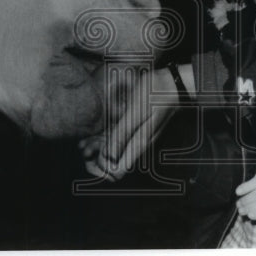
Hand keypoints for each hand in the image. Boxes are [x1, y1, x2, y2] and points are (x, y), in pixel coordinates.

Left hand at [78, 65, 184, 179]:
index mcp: (138, 144)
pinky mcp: (133, 128)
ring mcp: (134, 137)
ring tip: (83, 145)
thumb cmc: (155, 94)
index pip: (116, 172)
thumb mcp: (136, 112)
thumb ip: (122, 134)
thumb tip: (108, 157)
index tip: (92, 156)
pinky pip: (115, 141)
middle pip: (113, 166)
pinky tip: (90, 138)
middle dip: (95, 161)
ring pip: (112, 153)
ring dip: (96, 151)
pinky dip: (101, 142)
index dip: (101, 168)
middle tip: (84, 150)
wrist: (172, 83)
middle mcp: (136, 145)